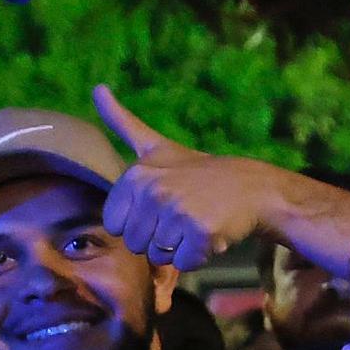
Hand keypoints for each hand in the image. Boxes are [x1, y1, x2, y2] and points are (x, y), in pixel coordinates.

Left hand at [90, 86, 302, 270]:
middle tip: (183, 217)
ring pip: (158, 255)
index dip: (138, 223)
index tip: (161, 207)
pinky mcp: (201, 231)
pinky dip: (198, 256)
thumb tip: (97, 87)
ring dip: (178, 248)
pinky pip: (183, 262)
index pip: (115, 225)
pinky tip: (210, 236)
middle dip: (157, 238)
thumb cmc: (200, 171)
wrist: (253, 188)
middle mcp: (154, 192)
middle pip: (135, 243)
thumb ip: (123, 122)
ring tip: (197, 224)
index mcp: (136, 175)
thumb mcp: (157, 146)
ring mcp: (178, 212)